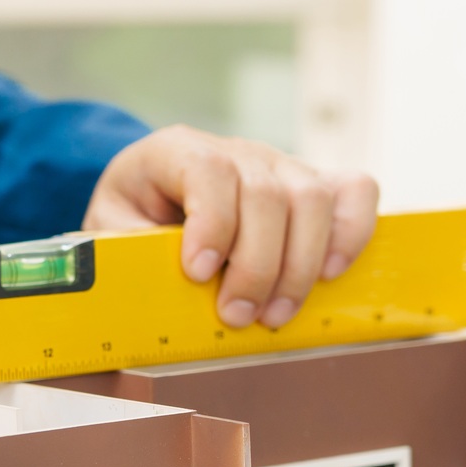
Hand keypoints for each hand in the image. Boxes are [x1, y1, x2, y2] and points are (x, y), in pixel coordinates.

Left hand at [83, 125, 378, 330]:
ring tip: (275, 314)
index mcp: (178, 150)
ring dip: (300, 266)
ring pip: (313, 199)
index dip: (211, 223)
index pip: (208, 170)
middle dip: (257, 266)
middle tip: (238, 317)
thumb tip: (140, 279)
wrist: (158, 193)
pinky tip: (330, 275)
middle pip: (267, 194)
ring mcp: (282, 165)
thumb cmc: (136, 213)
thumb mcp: (111, 226)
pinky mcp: (315, 185)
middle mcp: (238, 151)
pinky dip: (351, 233)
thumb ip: (124, 247)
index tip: (198, 273)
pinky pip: (354, 191)